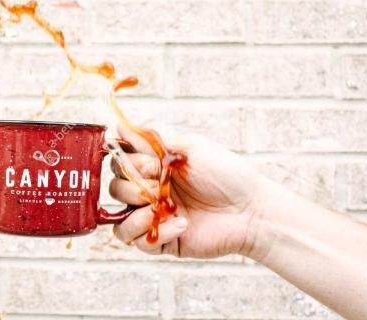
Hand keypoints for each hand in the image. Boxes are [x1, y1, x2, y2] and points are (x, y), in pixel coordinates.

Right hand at [110, 124, 267, 257]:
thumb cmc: (226, 174)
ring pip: (118, 218)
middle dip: (132, 185)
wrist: (251, 210)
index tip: (149, 162)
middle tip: (158, 184)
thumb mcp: (191, 146)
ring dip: (135, 211)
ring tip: (162, 207)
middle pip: (114, 188)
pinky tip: (180, 224)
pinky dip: (153, 232)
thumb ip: (155, 138)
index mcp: (153, 166)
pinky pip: (135, 241)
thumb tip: (121, 126)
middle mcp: (149, 191)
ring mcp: (152, 217)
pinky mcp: (160, 241)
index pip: (118, 161)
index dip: (124, 161)